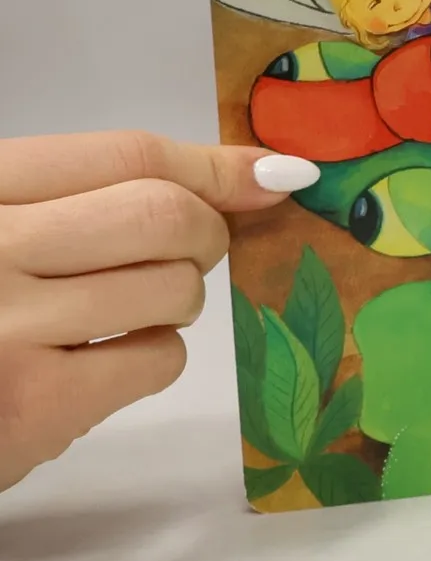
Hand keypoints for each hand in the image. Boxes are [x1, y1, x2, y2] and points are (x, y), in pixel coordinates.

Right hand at [0, 133, 309, 492]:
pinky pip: (156, 360)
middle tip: (184, 254)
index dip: (215, 165)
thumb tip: (266, 175)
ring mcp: (11, 329)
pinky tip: (99, 361)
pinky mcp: (33, 404)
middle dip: (203, 234)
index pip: (128, 156)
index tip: (273, 176)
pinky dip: (153, 357)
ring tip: (122, 311)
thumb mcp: (9, 223)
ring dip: (175, 299)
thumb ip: (99, 191)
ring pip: (173, 289)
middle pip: (163, 216)